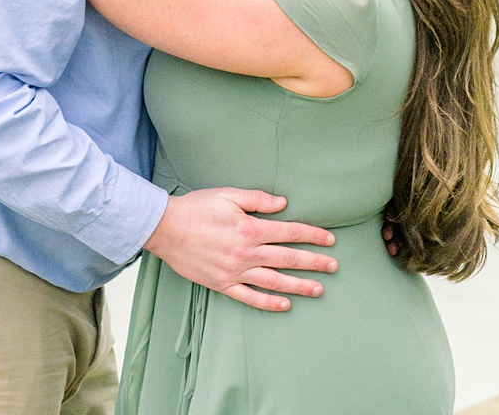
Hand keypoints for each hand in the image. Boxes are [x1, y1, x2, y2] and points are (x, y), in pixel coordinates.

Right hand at [144, 188, 337, 311]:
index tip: (329, 240)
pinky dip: (270, 303)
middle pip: (289, 259)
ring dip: (300, 285)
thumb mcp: (226, 195)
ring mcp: (236, 271)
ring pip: (275, 282)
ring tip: (319, 289)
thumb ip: (256, 199)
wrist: (165, 228)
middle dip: (314, 263)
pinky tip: (285, 304)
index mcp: (250, 229)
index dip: (312, 235)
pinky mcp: (223, 284)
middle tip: (333, 266)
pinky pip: (251, 298)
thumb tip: (283, 203)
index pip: (290, 232)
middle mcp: (247, 253)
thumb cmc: (195, 208)